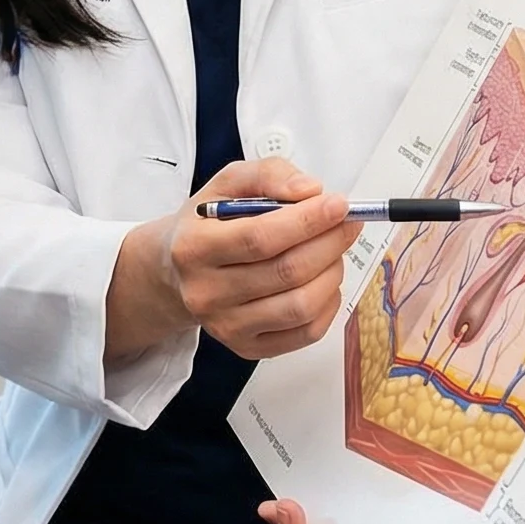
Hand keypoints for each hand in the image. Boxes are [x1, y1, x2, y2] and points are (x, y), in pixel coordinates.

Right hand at [107, 158, 358, 363]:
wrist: (177, 271)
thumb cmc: (209, 223)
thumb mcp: (226, 183)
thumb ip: (268, 175)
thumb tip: (310, 191)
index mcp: (193, 247)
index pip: (259, 237)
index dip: (307, 221)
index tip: (339, 204)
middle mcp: (205, 292)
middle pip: (286, 272)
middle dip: (329, 243)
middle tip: (347, 223)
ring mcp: (225, 326)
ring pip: (300, 306)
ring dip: (331, 272)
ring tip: (332, 250)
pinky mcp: (247, 348)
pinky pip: (305, 333)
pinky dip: (328, 304)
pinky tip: (323, 280)